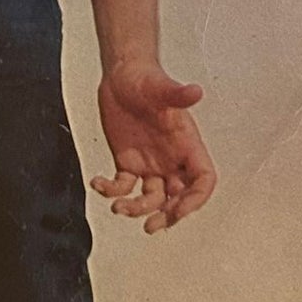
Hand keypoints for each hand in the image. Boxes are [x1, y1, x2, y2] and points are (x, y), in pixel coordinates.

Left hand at [93, 63, 215, 233]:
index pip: (203, 180)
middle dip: (168, 215)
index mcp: (187, 145)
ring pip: (152, 197)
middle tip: (151, 225)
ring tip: (119, 207)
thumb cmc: (146, 79)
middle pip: (179, 198)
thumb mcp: (160, 87)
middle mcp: (172, 159)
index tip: (179, 210)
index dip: (195, 199)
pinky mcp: (128, 162)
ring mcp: (150, 163)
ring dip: (138, 208)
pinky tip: (98, 184)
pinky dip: (112, 190)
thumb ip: (177, 93)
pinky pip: (124, 185)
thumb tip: (195, 91)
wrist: (121, 76)